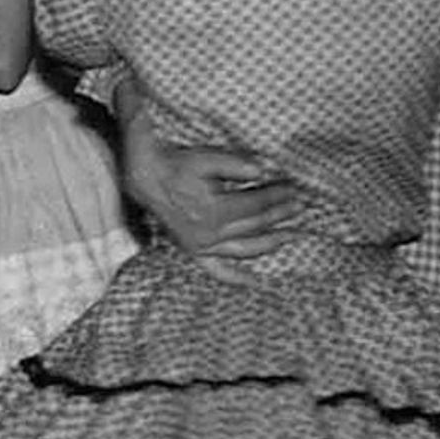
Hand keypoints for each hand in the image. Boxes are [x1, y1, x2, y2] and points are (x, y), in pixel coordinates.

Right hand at [114, 75, 299, 259]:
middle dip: (282, 214)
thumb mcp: (203, 157)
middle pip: (256, 225)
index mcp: (213, 211)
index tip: (296, 188)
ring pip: (244, 248)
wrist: (137, 175)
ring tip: (293, 237)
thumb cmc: (169, 162)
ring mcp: (200, 245)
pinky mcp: (192, 250)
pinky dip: (234, 276)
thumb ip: (235, 163)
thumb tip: (266, 169)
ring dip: (271, 243)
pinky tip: (253, 282)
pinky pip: (216, 269)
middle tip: (302, 205)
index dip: (279, 195)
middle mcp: (209, 234)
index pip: (257, 204)